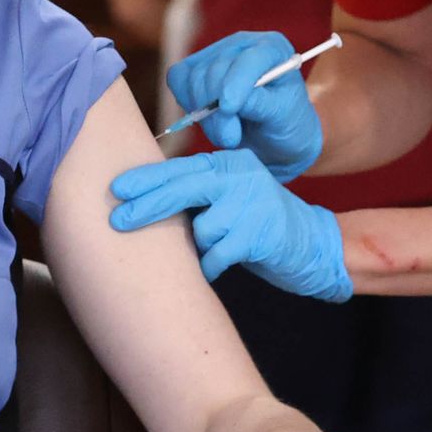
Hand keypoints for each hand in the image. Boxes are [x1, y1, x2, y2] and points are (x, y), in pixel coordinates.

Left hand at [110, 149, 351, 301]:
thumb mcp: (231, 197)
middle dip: (147, 206)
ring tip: (217, 250)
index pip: (181, 168)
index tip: (117, 189)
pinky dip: (210, 266)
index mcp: (230, 163)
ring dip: (200, 246)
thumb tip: (144, 198)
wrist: (314, 245)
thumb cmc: (260, 224)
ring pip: (201, 228)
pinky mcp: (260, 233)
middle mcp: (241, 175)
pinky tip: (215, 268)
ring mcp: (252, 202)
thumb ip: (199, 193)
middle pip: (183, 189)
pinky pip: (216, 254)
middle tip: (117, 221)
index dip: (147, 179)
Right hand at [166, 31, 321, 180]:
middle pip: (215, 70)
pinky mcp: (195, 68)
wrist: (275, 137)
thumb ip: (261, 104)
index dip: (236, 82)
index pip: (249, 59)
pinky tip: (209, 119)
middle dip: (218, 111)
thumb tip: (228, 101)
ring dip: (205, 115)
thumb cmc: (287, 124)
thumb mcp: (284, 116)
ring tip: (227, 134)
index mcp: (272, 48)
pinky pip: (178, 80)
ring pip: (193, 78)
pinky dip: (188, 104)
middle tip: (231, 138)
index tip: (229, 109)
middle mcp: (242, 45)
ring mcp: (216, 54)